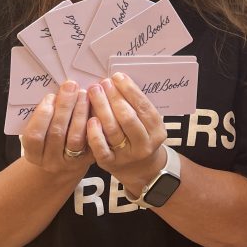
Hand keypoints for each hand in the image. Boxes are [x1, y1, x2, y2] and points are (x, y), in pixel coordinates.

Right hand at [19, 81, 93, 174]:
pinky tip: (95, 106)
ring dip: (79, 112)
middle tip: (71, 86)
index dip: (41, 115)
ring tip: (83, 93)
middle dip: (64, 107)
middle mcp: (51, 162)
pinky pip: (92, 140)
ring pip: (76, 137)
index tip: (50, 96)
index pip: (34, 136)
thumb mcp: (42, 130)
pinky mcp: (89, 159)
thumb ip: (46, 115)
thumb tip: (59, 90)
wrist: (67, 159)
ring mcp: (71, 163)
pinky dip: (93, 122)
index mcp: (33, 155)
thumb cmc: (51, 136)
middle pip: (56, 133)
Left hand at [86, 73, 167, 192]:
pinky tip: (90, 119)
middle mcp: (144, 144)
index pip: (143, 107)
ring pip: (113, 130)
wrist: (140, 170)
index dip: (129, 90)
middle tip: (102, 83)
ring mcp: (127, 155)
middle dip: (114, 97)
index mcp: (157, 131)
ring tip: (94, 92)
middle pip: (127, 117)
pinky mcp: (110, 164)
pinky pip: (100, 148)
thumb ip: (136, 107)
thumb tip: (117, 81)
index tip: (117, 77)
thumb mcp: (147, 124)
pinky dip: (94, 133)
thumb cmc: (141, 138)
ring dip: (102, 107)